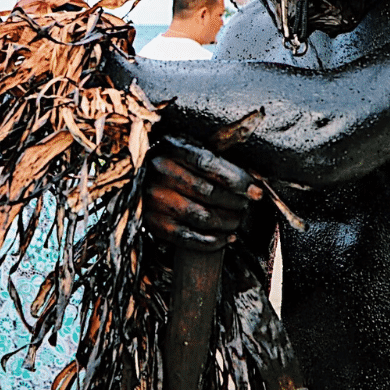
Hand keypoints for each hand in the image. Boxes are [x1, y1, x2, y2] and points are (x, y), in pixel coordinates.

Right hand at [144, 137, 253, 251]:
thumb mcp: (186, 148)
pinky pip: (189, 238)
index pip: (209, 164)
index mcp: (171, 148)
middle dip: (236, 203)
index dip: (236, 179)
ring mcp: (154, 199)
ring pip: (202, 216)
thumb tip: (254, 178)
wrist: (134, 179)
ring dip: (227, 222)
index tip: (255, 191)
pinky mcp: (153, 223)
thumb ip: (214, 157)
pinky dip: (213, 241)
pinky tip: (226, 238)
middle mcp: (159, 172)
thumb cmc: (171, 163)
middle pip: (209, 192)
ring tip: (236, 220)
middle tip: (245, 205)